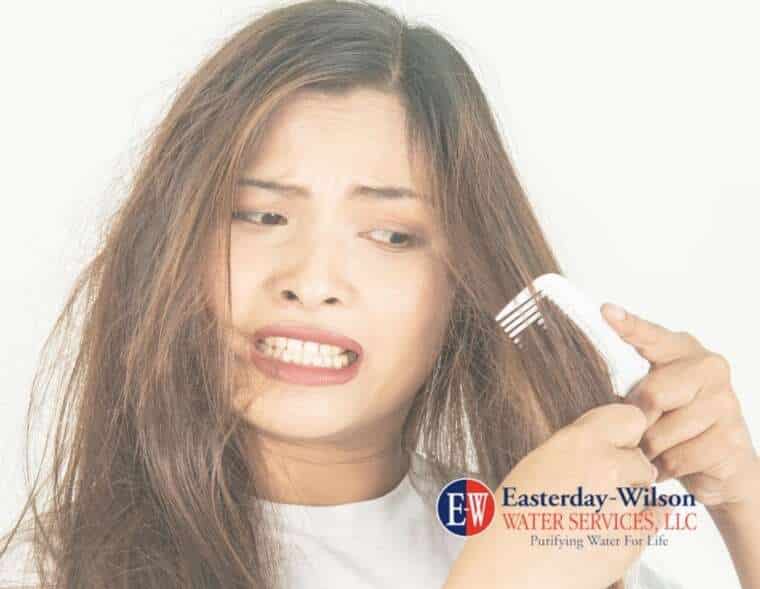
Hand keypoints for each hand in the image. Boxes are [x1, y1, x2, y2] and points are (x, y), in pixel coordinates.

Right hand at [445, 403, 668, 588]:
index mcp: (576, 441)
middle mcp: (604, 465)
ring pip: (646, 492)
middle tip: (599, 492)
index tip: (616, 449)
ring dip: (630, 503)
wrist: (508, 568)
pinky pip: (654, 522)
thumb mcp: (540, 463)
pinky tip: (606, 534)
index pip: (630, 418)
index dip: (625, 436)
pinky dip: (638, 528)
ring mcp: (621, 503)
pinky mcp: (632, 538)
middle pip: (642, 459)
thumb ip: (579, 449)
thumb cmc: (513, 519)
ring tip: (593, 519)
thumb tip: (610, 445)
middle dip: (629, 474)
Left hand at [601, 303, 759, 513]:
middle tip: (637, 429)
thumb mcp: (648, 396)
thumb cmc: (673, 422)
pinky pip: (677, 458)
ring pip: (662, 433)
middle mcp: (708, 368)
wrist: (721, 464)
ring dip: (648, 449)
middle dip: (636, 419)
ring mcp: (724, 402)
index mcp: (681, 350)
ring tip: (654, 448)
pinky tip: (669, 462)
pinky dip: (665, 467)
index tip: (606, 312)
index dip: (629, 326)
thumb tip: (593, 387)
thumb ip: (629, 385)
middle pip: (652, 394)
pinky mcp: (731, 438)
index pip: (651, 336)